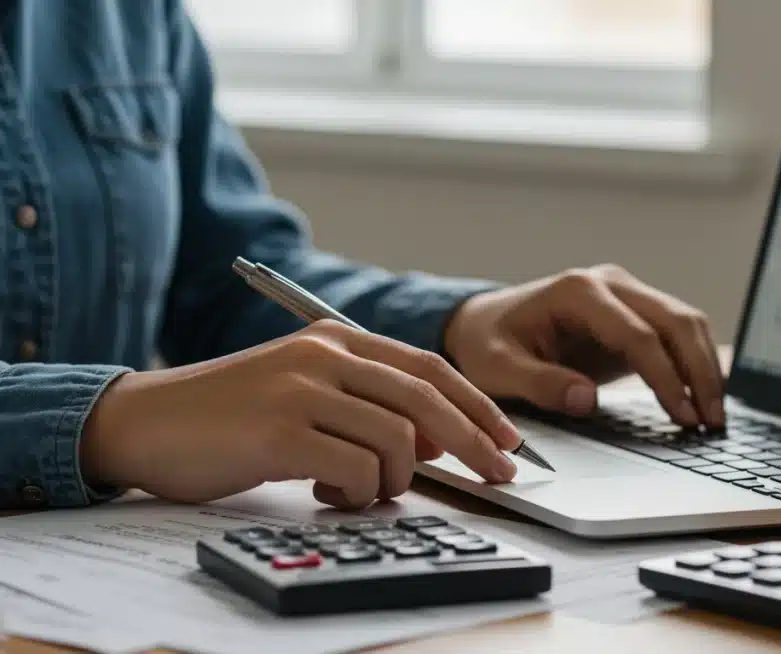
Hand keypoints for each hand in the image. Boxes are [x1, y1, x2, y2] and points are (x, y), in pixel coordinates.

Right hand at [80, 320, 521, 508]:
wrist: (146, 421)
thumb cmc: (232, 415)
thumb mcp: (307, 392)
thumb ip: (368, 405)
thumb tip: (436, 440)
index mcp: (337, 340)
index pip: (429, 369)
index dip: (478, 406)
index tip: (508, 440)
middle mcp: (324, 356)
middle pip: (427, 399)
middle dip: (476, 441)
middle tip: (500, 475)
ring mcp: (300, 390)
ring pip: (396, 440)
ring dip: (397, 479)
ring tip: (365, 490)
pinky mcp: (278, 432)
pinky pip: (355, 470)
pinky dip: (359, 493)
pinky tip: (330, 496)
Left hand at [444, 264, 724, 427]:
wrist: (485, 322)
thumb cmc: (488, 343)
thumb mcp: (497, 368)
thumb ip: (539, 383)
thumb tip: (584, 401)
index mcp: (577, 291)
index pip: (638, 333)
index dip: (665, 377)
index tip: (682, 415)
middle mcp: (609, 283)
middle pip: (676, 320)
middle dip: (700, 372)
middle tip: (712, 422)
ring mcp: (627, 294)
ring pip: (686, 322)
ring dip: (705, 367)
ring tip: (713, 417)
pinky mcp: (636, 312)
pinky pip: (679, 332)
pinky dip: (696, 362)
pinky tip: (702, 399)